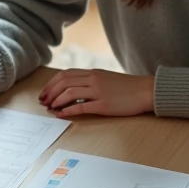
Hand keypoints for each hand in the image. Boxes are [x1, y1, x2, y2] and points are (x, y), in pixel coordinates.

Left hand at [39, 69, 154, 117]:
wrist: (146, 91)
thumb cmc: (127, 87)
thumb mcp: (106, 79)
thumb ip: (90, 81)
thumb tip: (73, 90)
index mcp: (93, 72)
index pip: (65, 74)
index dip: (51, 83)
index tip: (45, 92)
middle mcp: (93, 79)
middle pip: (64, 82)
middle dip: (50, 92)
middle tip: (43, 102)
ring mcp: (98, 91)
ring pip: (69, 93)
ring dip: (56, 101)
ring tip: (50, 108)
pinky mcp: (104, 104)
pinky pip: (81, 107)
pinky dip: (67, 110)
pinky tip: (61, 114)